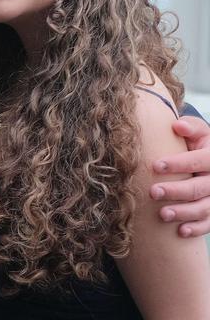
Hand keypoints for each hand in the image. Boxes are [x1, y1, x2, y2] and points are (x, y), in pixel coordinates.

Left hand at [151, 116, 209, 237]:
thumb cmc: (199, 144)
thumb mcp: (199, 133)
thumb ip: (191, 128)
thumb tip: (178, 125)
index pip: (199, 160)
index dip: (178, 163)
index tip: (155, 166)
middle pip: (200, 187)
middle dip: (176, 191)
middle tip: (153, 192)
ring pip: (206, 208)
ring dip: (184, 213)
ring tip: (162, 214)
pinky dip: (197, 228)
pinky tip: (181, 231)